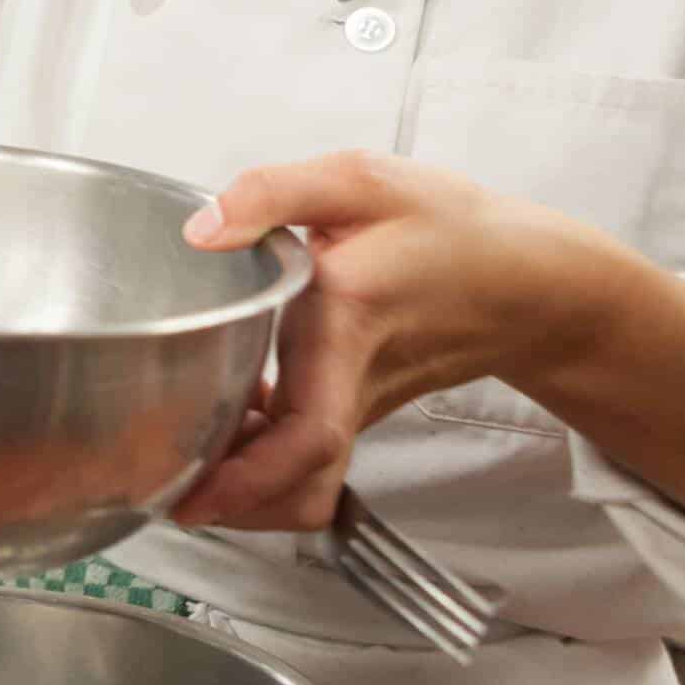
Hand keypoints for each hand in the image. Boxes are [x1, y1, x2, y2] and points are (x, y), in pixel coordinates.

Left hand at [170, 151, 619, 530]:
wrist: (528, 280)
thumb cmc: (451, 229)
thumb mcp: (361, 182)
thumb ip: (273, 194)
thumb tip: (202, 230)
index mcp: (345, 322)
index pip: (309, 433)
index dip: (249, 478)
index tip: (191, 497)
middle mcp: (350, 381)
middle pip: (297, 483)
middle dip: (229, 502)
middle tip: (157, 482)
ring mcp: (359, 407)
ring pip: (303, 482)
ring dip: (242, 485)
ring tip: (176, 454)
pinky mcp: (358, 411)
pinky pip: (307, 457)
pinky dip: (260, 454)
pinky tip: (223, 416)